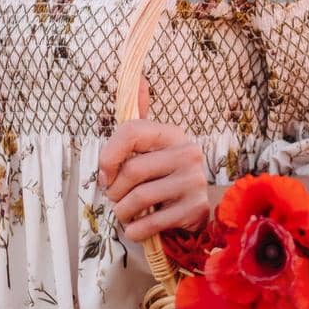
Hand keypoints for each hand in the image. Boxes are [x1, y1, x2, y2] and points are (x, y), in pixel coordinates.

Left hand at [98, 75, 210, 243]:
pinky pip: (150, 223)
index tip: (105, 174)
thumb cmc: (166, 175)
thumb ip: (140, 121)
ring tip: (125, 214)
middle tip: (115, 198)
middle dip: (114, 191)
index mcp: (172, 134)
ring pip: (138, 199)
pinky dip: (135, 230)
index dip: (108, 156)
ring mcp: (193, 182)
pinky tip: (136, 227)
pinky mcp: (195, 210)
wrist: (202, 205)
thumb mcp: (155, 147)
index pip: (130, 131)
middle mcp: (187, 154)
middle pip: (132, 171)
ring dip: (122, 212)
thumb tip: (138, 78)